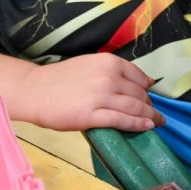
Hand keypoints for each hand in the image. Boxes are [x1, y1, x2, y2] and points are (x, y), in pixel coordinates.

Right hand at [19, 53, 164, 131]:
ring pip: (135, 107)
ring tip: (157, 122)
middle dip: (148, 105)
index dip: (147, 89)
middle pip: (139, 94)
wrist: (34, 90)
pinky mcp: (92, 116)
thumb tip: (141, 83)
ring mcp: (101, 96)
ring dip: (150, 116)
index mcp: (110, 62)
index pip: (139, 77)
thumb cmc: (61, 80)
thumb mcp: (91, 65)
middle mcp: (109, 77)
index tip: (149, 97)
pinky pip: (122, 120)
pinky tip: (147, 126)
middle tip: (152, 113)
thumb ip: (113, 72)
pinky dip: (139, 124)